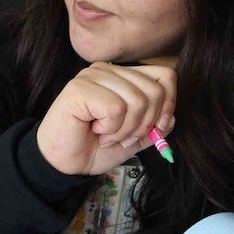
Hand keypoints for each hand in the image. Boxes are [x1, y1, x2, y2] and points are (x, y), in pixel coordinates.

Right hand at [35, 61, 176, 175]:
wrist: (63, 163)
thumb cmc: (94, 147)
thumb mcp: (134, 139)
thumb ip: (154, 127)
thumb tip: (170, 119)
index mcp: (124, 76)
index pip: (165, 76)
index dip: (168, 104)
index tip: (156, 129)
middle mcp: (109, 70)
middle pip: (154, 91)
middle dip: (144, 124)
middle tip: (123, 137)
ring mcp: (93, 76)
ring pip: (137, 101)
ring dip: (125, 130)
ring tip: (106, 135)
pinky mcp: (79, 89)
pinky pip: (115, 109)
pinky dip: (110, 129)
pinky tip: (95, 131)